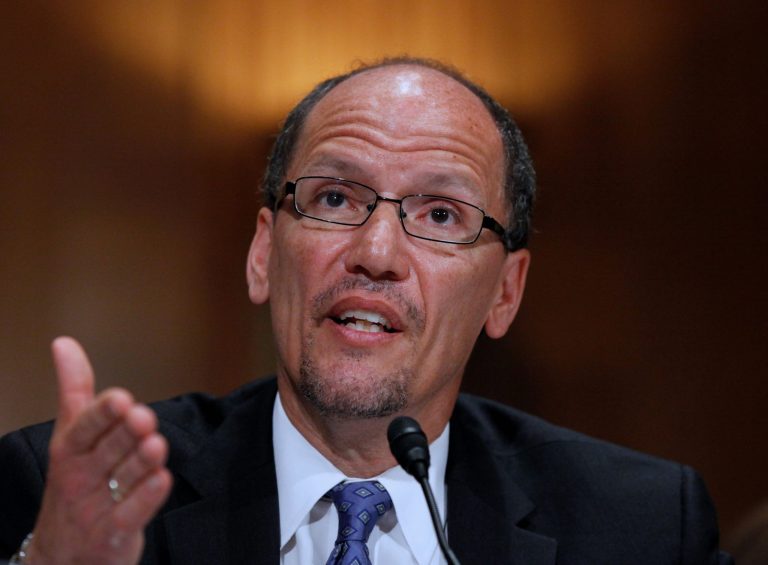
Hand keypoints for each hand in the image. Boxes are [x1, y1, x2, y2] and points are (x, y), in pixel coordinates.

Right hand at [26, 337, 171, 564]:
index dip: (102, 414)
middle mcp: (81, 476)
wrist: (61, 555)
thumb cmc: (73, 482)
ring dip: (140, 462)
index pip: (84, 428)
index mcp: (70, 450)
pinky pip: (130, 516)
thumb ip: (74, 390)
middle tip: (142, 416)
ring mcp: (96, 507)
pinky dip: (146, 499)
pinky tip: (163, 479)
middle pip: (107, 451)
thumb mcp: (69, 435)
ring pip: (122, 479)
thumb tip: (64, 342)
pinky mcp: (114, 535)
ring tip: (156, 444)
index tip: (121, 397)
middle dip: (124, 434)